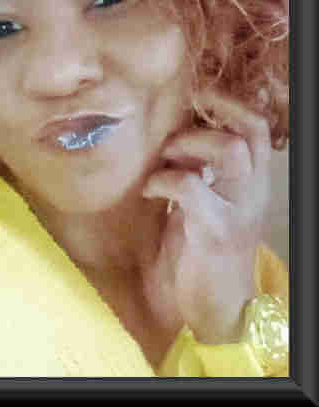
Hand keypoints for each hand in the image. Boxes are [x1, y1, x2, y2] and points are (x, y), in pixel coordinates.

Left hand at [140, 90, 271, 344]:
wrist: (215, 311)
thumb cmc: (203, 254)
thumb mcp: (205, 205)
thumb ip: (199, 172)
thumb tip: (172, 139)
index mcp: (251, 184)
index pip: (256, 129)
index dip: (230, 105)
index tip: (198, 95)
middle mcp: (253, 193)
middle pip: (250, 132)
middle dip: (210, 119)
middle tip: (174, 134)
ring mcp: (238, 211)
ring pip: (231, 151)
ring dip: (191, 145)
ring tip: (165, 158)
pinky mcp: (215, 232)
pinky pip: (191, 187)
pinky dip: (164, 180)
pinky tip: (150, 191)